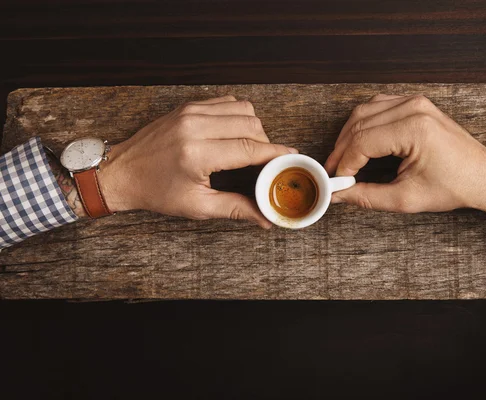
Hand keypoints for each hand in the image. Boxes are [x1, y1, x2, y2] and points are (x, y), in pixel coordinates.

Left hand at [98, 96, 296, 227]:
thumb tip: (265, 218)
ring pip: (242, 109)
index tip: (293, 158)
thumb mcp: (197, 206)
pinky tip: (234, 134)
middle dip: (266, 144)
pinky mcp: (188, 106)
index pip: (250, 149)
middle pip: (251, 125)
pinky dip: (237, 116)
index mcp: (197, 154)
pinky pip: (226, 102)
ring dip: (253, 128)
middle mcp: (195, 126)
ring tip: (249, 149)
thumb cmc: (156, 192)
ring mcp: (190, 112)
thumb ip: (236, 209)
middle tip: (266, 162)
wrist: (121, 172)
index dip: (276, 154)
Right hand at [324, 94, 485, 221]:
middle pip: (359, 123)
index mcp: (414, 129)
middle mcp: (414, 108)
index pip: (362, 142)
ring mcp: (415, 102)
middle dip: (342, 150)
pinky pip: (378, 106)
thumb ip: (367, 196)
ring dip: (349, 136)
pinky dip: (363, 124)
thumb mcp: (406, 198)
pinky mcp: (416, 104)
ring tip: (344, 160)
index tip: (337, 182)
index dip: (344, 164)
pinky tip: (360, 143)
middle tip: (335, 172)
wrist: (482, 176)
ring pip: (365, 112)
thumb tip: (339, 195)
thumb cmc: (453, 186)